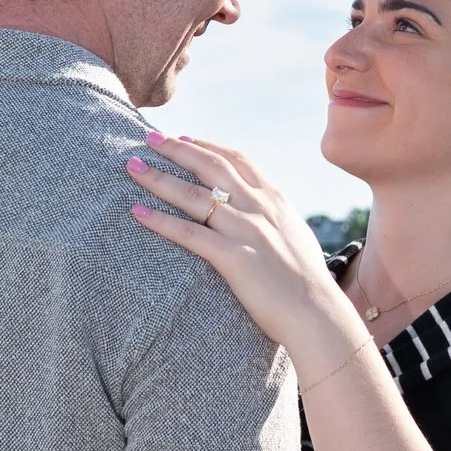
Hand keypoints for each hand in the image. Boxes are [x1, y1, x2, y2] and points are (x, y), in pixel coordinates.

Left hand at [126, 133, 364, 378]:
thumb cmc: (308, 283)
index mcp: (275, 200)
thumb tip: (266, 214)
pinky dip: (161, 220)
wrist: (318, 312)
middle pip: (210, 167)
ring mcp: (246, 231)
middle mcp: (259, 207)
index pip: (236, 160)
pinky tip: (138, 212)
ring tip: (133, 167)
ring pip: (194, 195)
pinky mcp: (233, 258)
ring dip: (159, 178)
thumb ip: (276, 219)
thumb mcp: (295, 235)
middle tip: (149, 139)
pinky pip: (189, 233)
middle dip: (177, 149)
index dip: (207, 146)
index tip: (184, 138)